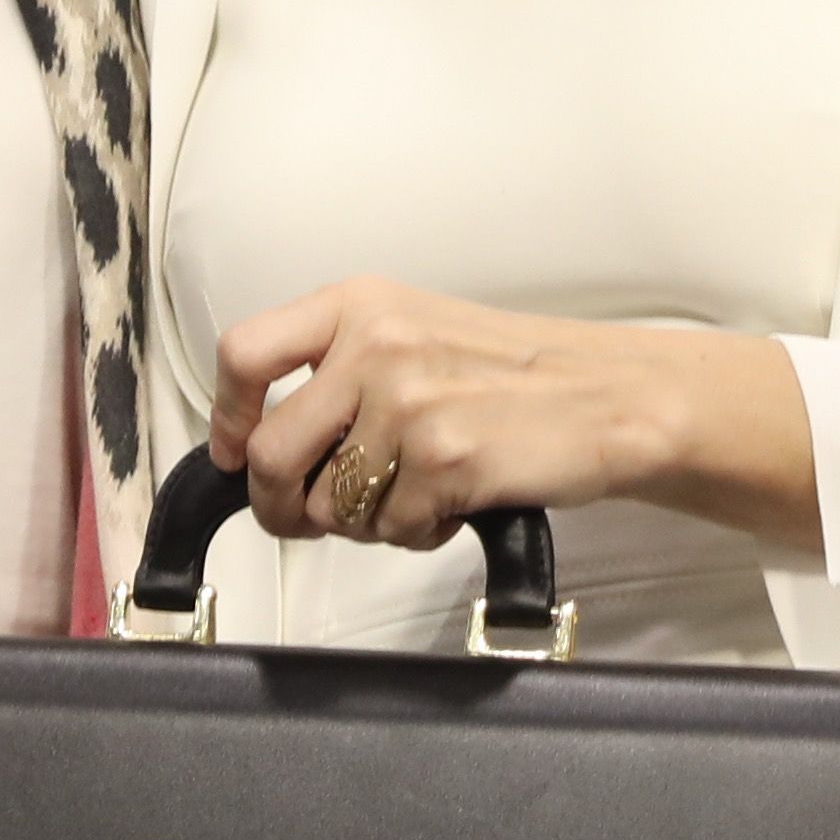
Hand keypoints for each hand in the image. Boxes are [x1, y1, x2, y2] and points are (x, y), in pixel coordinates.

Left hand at [211, 282, 820, 557]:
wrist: (613, 397)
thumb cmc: (517, 376)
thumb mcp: (415, 334)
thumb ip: (338, 373)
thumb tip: (257, 447)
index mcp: (360, 305)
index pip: (244, 354)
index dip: (227, 418)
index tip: (236, 451)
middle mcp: (376, 344)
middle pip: (271, 452)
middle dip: (283, 505)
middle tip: (312, 518)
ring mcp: (408, 402)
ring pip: (330, 505)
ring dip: (366, 522)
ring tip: (419, 494)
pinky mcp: (443, 459)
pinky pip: (390, 530)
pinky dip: (418, 534)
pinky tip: (456, 502)